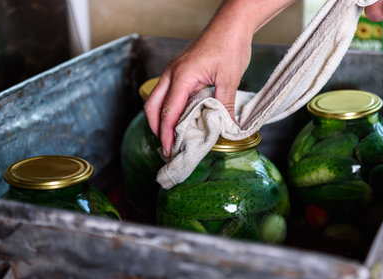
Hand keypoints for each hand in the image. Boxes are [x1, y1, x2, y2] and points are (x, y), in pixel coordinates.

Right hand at [144, 26, 251, 157]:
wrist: (230, 24)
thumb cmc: (229, 45)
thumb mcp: (230, 78)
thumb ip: (225, 104)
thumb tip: (227, 127)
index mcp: (182, 76)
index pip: (168, 112)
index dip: (166, 133)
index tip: (168, 149)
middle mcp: (172, 74)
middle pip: (152, 106)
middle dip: (156, 128)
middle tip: (166, 147)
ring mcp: (174, 71)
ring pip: (157, 99)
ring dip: (160, 119)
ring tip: (170, 136)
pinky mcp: (180, 70)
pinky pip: (167, 93)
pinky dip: (168, 109)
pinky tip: (179, 119)